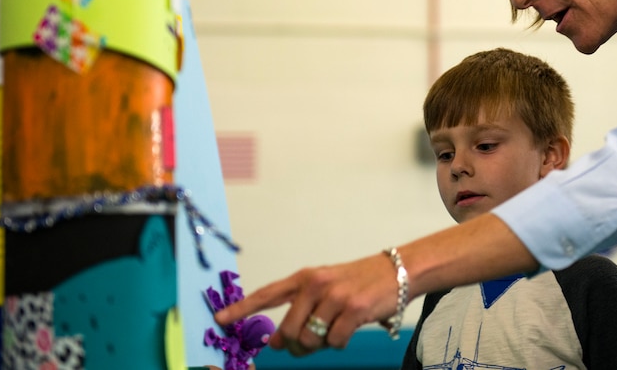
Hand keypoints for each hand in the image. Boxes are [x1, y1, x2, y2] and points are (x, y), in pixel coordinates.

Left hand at [213, 252, 398, 355]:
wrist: (397, 271)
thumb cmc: (358, 282)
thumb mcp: (326, 286)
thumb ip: (302, 308)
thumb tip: (281, 342)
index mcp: (305, 277)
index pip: (267, 294)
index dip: (241, 308)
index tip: (219, 320)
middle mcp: (315, 284)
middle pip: (288, 332)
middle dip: (296, 345)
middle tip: (308, 342)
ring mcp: (334, 297)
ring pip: (310, 340)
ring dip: (320, 344)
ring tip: (334, 329)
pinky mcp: (353, 310)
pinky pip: (334, 343)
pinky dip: (341, 343)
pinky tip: (350, 328)